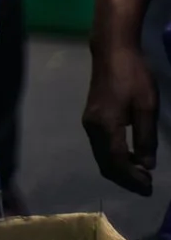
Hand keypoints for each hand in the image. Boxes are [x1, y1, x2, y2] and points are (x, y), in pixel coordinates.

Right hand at [83, 39, 159, 194]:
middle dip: (125, 179)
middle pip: (105, 164)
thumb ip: (146, 137)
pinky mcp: (91, 118)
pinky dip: (115, 157)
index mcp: (105, 125)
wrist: (112, 51)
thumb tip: (146, 165)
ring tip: (142, 174)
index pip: (117, 161)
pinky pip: (101, 147)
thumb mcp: (146, 106)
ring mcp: (89, 123)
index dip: (133, 178)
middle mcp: (92, 128)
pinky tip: (130, 155)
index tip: (150, 188)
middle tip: (147, 186)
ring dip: (120, 169)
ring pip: (102, 157)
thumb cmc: (133, 76)